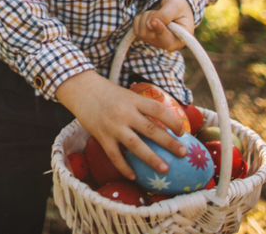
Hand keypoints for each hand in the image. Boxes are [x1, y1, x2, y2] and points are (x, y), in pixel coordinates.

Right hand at [56, 70, 187, 180]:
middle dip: (169, 143)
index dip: (172, 121)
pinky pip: (115, 155)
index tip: (182, 132)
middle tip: (183, 153)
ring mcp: (113, 126)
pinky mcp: (101, 136)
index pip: (158, 109)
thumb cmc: (107, 93)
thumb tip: (162, 125)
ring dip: (151, 158)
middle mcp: (125, 113)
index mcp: (134, 100)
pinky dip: (124, 167)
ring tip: (165, 169)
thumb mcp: (127, 95)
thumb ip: (141, 108)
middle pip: (151, 129)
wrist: (81, 90)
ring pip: (135, 145)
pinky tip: (134, 176)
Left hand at [133, 0, 194, 51]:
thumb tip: (150, 24)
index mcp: (179, 40)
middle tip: (163, 10)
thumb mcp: (176, 6)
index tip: (154, 21)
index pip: (168, 42)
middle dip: (153, 17)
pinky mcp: (145, 38)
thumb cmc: (179, 6)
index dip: (160, 32)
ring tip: (158, 13)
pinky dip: (140, 19)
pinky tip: (151, 16)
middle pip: (151, 34)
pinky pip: (135, 29)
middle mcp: (166, 44)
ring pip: (141, 32)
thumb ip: (165, 15)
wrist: (173, 6)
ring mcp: (155, 42)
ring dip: (146, 17)